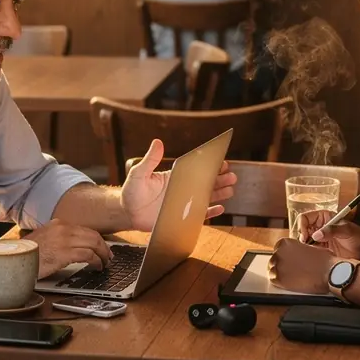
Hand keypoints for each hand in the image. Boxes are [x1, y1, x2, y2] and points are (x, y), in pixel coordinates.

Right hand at [29, 220, 112, 276]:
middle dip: (104, 247)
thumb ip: (57, 239)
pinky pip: (88, 255)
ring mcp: (64, 240)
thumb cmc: (27, 254)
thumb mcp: (43, 240)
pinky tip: (97, 267)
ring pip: (94, 244)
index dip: (97, 240)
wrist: (15, 259)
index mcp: (58, 224)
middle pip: (93, 235)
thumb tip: (74, 247)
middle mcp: (63, 229)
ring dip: (103, 255)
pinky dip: (96, 261)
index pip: (85, 230)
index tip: (103, 248)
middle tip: (109, 256)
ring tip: (105, 263)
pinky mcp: (64, 253)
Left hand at [121, 138, 235, 231]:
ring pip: (205, 198)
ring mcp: (182, 204)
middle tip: (231, 176)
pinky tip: (220, 208)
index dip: (208, 166)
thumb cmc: (132, 192)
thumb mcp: (139, 173)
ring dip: (218, 194)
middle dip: (219, 179)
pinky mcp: (180, 217)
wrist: (127, 213)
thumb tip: (157, 142)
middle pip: (204, 184)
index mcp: (174, 177)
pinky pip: (198, 215)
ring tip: (230, 189)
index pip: (195, 170)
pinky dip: (209, 212)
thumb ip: (150, 160)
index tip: (221, 161)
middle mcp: (181, 190)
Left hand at [268, 237, 334, 294]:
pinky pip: (273, 279)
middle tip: (289, 270)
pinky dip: (278, 281)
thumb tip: (299, 253)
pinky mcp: (280, 279)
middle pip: (274, 259)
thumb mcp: (313, 248)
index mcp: (287, 243)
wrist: (329, 273)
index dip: (284, 255)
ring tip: (289, 276)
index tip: (288, 260)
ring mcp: (278, 265)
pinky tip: (286, 282)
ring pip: (272, 269)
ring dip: (279, 273)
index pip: (278, 248)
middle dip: (281, 264)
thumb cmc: (325, 261)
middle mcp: (280, 252)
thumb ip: (301, 249)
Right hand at [296, 210, 359, 260]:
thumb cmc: (358, 236)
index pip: (305, 218)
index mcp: (323, 217)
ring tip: (310, 251)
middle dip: (301, 237)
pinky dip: (309, 253)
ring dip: (305, 246)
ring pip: (304, 240)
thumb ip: (332, 230)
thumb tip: (316, 235)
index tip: (306, 236)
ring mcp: (319, 238)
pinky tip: (314, 256)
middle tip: (306, 245)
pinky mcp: (321, 248)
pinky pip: (310, 250)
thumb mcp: (346, 230)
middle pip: (302, 229)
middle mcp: (319, 226)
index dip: (302, 226)